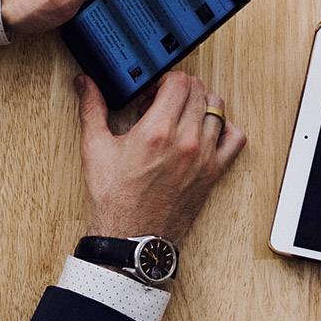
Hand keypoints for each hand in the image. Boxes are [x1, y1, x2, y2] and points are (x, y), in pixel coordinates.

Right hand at [75, 71, 246, 242]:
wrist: (131, 239)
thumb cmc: (114, 200)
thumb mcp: (95, 149)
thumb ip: (92, 109)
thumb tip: (84, 83)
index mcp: (157, 130)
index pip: (179, 81)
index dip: (163, 81)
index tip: (152, 93)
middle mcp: (186, 141)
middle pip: (199, 91)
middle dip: (180, 91)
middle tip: (162, 106)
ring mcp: (204, 157)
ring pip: (217, 110)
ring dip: (200, 106)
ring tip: (181, 118)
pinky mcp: (214, 173)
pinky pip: (235, 139)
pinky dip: (225, 130)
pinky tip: (205, 134)